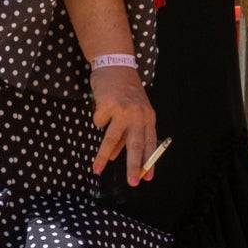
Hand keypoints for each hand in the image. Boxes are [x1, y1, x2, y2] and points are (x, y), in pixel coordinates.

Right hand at [89, 65, 158, 183]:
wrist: (115, 65)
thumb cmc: (124, 91)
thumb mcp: (133, 111)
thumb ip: (128, 132)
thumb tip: (117, 155)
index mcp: (148, 117)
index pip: (151, 143)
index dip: (149, 160)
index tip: (147, 177)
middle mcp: (139, 114)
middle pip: (136, 145)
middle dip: (133, 166)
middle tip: (132, 182)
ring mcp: (124, 110)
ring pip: (112, 139)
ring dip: (104, 157)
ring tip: (97, 170)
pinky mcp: (108, 105)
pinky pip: (98, 123)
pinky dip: (97, 119)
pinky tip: (100, 108)